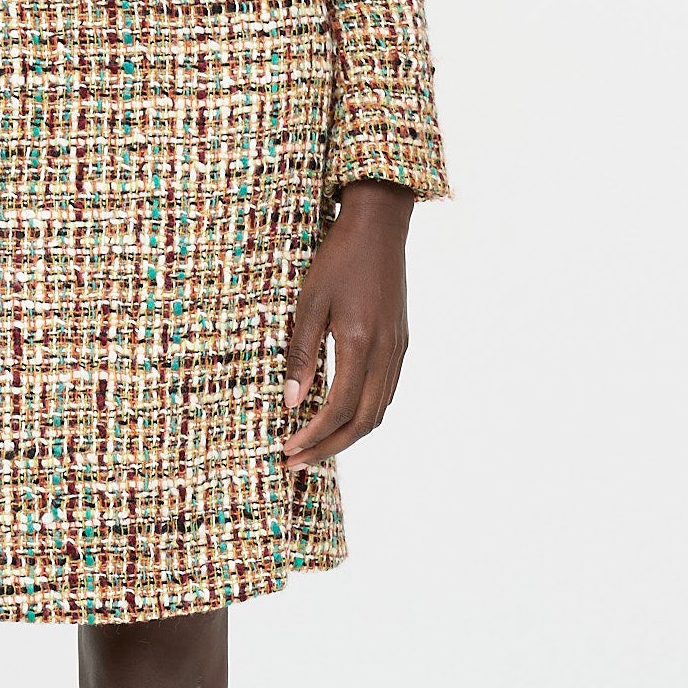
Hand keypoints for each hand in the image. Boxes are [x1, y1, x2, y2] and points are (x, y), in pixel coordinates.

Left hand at [281, 181, 414, 469]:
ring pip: (378, 412)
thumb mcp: (310, 302)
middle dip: (329, 447)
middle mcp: (386, 353)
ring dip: (348, 436)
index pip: (338, 410)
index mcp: (360, 343)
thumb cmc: (338, 259)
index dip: (313, 437)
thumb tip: (290, 401)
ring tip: (315, 446)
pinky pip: (386, 393)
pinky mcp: (400, 343)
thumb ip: (301, 353)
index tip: (287, 448)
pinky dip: (363, 414)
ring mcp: (398, 349)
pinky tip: (340, 415)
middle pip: (363, 422)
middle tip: (296, 461)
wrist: (379, 226)